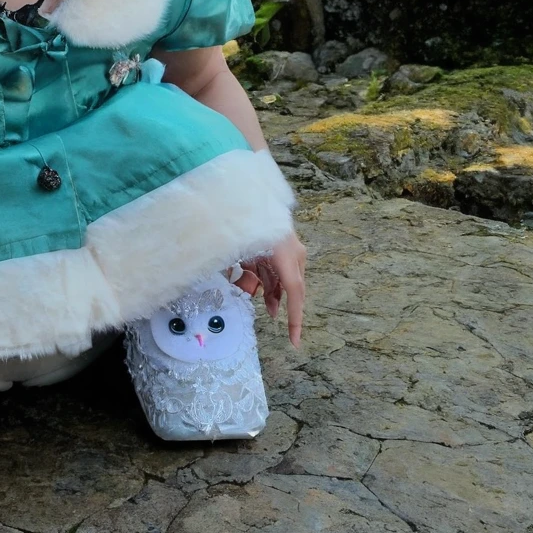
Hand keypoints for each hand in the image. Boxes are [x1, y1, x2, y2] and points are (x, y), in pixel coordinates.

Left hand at [234, 230, 306, 345]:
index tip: (294, 340)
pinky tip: (256, 284)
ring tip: (263, 303)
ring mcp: (288, 247)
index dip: (295, 318)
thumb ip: (241, 272)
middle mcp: (292, 252)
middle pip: (290, 286)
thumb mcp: (237, 249)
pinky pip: (276, 266)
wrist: (246, 191)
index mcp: (286, 254)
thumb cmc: (242, 220)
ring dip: (271, 291)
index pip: (295, 292)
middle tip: (272, 320)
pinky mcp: (280, 243)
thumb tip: (239, 288)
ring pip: (282, 277)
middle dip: (279, 303)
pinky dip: (267, 277)